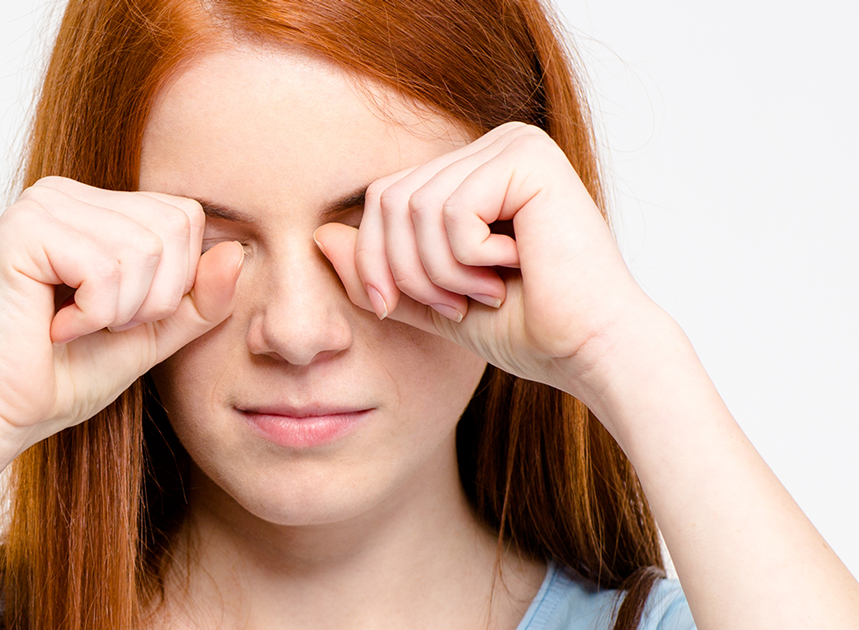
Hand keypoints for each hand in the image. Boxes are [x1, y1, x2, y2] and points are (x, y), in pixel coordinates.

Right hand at [0, 176, 244, 461]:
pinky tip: (54, 326)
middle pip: (173, 227)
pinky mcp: (23, 229)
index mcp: (97, 205)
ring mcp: (42, 204)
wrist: (3, 413)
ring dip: (121, 310)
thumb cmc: (68, 373)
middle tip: (99, 324)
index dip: (175, 282)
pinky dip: (95, 313)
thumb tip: (238, 250)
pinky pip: (107, 268)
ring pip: (144, 249)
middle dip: (153, 298)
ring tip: (76, 325)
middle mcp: (67, 193)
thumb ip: (200, 296)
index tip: (121, 316)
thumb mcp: (155, 332)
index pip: (185, 216)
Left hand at [314, 122, 656, 395]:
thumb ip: (379, 270)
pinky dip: (468, 257)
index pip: (382, 198)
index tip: (399, 307)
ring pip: (415, 206)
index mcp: (473, 171)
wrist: (590, 350)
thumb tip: (319, 234)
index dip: (373, 260)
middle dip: (405, 270)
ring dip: (439, 270)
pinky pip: (451, 208)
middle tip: (453, 306)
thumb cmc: (526, 328)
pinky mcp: (529, 158)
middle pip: (389, 198)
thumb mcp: (430, 301)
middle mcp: (493, 145)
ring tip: (483, 291)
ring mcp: (513, 145)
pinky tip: (513, 268)